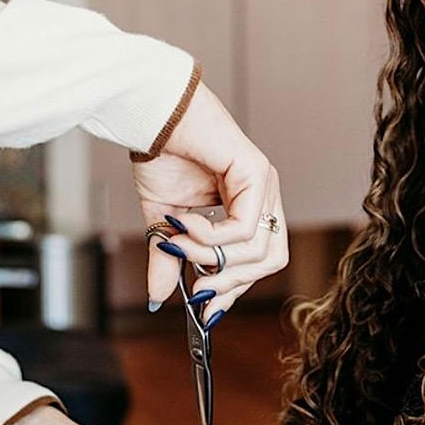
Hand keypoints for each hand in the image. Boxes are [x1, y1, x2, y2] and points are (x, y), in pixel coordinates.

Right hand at [131, 82, 288, 322]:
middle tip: (197, 288)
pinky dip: (211, 235)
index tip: (205, 309)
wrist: (153, 115)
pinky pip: (243, 227)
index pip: (258, 260)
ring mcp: (264, 183)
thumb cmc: (163, 154)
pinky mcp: (256, 173)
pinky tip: (185, 223)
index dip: (234, 288)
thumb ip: (168, 257)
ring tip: (177, 244)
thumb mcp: (165, 221)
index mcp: (249, 204)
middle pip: (272, 260)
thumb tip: (158, 295)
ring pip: (259, 249)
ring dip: (211, 255)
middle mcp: (264, 194)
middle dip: (233, 282)